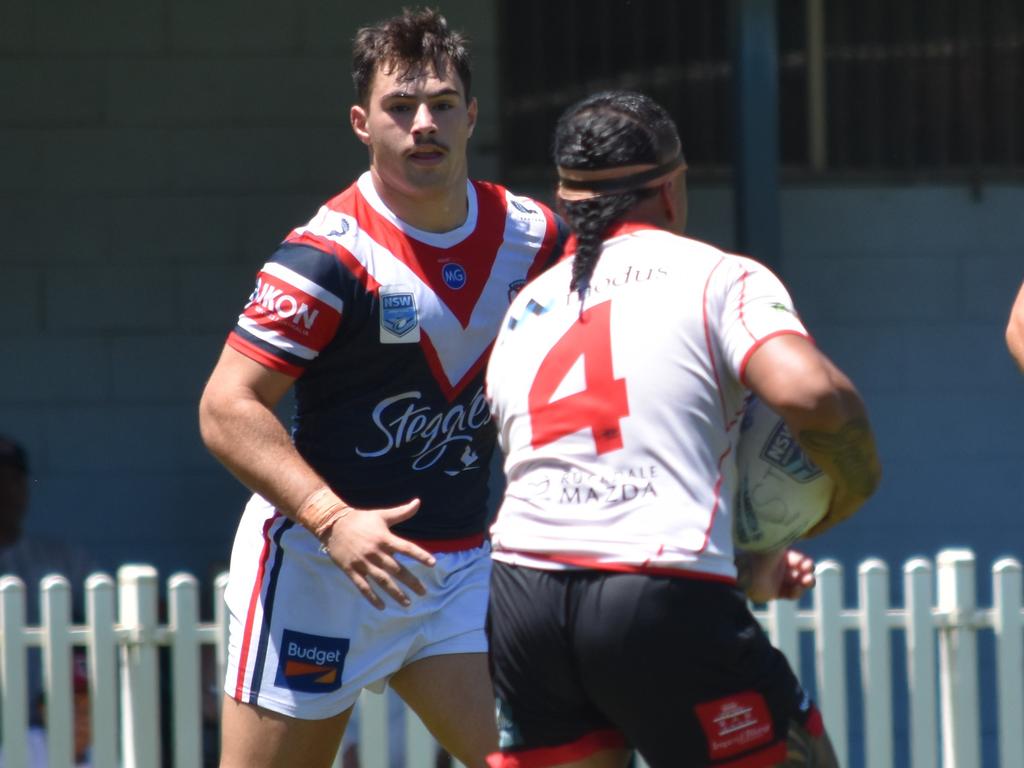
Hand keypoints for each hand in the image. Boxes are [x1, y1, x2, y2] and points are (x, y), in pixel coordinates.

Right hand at [320, 499, 435, 609]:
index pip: (406, 548)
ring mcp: (363, 562)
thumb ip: (401, 512)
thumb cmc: (360, 519)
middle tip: (423, 592)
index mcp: (384, 538)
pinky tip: (382, 606)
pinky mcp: (351, 570)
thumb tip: (418, 502)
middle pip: (397, 569)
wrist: (333, 524)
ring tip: (407, 603)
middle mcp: (375, 552)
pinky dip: (372, 597)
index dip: (420, 555)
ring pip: (382, 581)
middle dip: (411, 582)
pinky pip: (363, 586)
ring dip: (395, 593)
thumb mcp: (381, 515)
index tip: (433, 564)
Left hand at [736, 547, 815, 602]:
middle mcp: (782, 567)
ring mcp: (780, 580)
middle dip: (808, 574)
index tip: (806, 564)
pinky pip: (791, 594)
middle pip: (803, 572)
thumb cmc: (761, 555)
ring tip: (806, 582)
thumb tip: (800, 540)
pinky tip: (796, 589)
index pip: (800, 560)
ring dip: (806, 583)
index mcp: (783, 555)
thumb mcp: (777, 546)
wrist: (746, 572)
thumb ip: (788, 543)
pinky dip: (796, 592)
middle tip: (808, 575)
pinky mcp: (776, 592)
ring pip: (800, 583)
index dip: (806, 563)